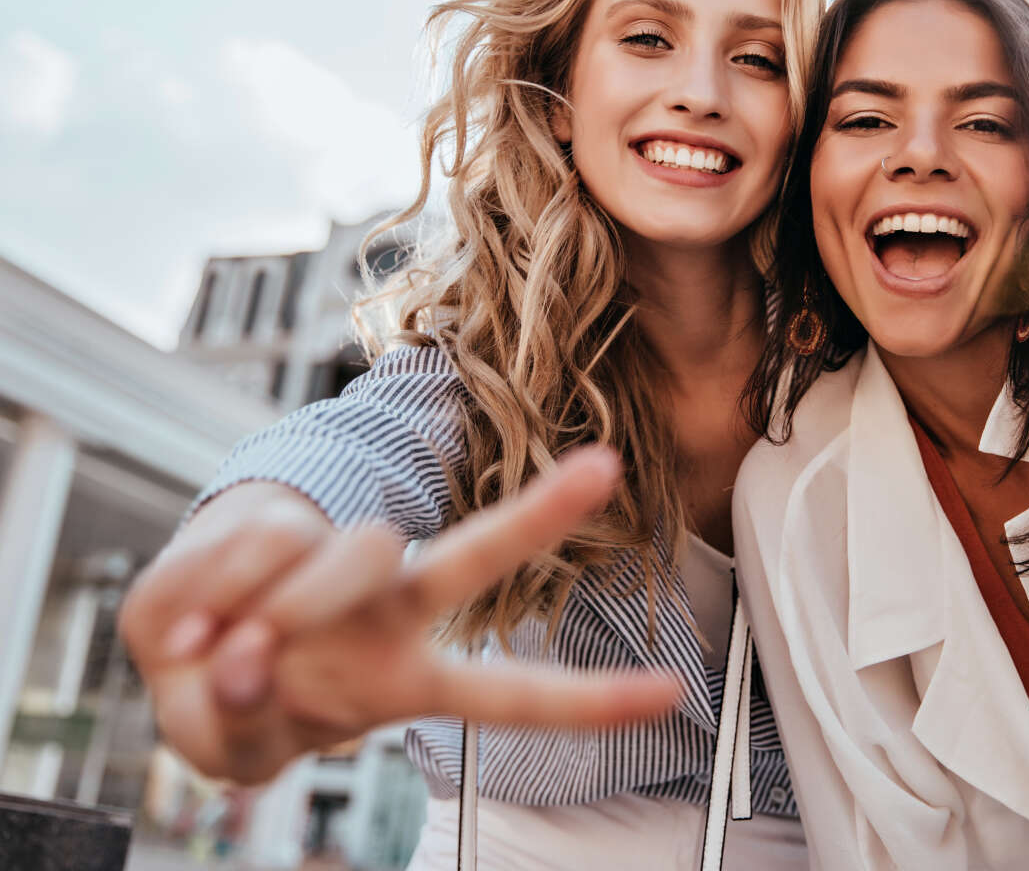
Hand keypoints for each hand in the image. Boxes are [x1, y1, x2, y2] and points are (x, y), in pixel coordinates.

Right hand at [119, 448, 679, 783]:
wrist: (176, 641)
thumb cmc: (232, 698)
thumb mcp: (232, 741)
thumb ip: (240, 720)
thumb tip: (237, 656)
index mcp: (405, 676)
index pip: (509, 692)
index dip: (588, 702)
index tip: (671, 694)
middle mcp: (393, 611)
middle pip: (471, 561)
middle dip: (540, 517)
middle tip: (601, 468)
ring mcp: (341, 569)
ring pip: (348, 552)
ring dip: (271, 613)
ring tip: (219, 655)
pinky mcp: (282, 528)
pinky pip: (256, 544)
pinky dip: (205, 591)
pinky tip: (188, 621)